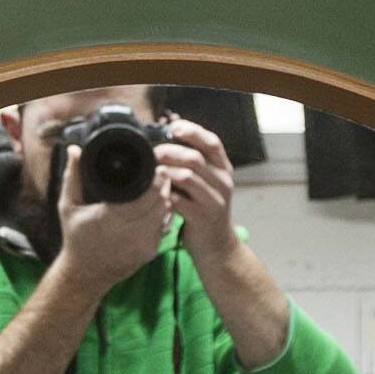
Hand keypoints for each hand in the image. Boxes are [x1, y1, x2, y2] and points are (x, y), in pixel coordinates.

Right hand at [53, 131, 172, 292]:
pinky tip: (159, 205)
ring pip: (166, 213)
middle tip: (162, 171)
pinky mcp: (150, 252)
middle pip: (162, 200)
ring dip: (166, 198)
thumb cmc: (76, 239)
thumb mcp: (68, 206)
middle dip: (164, 184)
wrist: (85, 275)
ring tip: (162, 185)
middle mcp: (132, 231)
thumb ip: (72, 177)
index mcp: (113, 216)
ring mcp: (143, 243)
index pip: (148, 193)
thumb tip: (74, 149)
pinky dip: (163, 214)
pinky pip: (164, 227)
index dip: (157, 177)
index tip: (157, 165)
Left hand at [156, 116, 238, 258]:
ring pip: (187, 177)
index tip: (172, 127)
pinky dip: (164, 195)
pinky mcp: (203, 218)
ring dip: (165, 172)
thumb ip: (193, 165)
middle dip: (170, 152)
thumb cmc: (205, 211)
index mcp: (224, 169)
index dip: (192, 131)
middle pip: (195, 158)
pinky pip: (179, 201)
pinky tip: (155, 194)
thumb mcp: (206, 184)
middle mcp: (223, 182)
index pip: (212, 142)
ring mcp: (215, 200)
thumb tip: (165, 141)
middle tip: (151, 153)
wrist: (217, 247)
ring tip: (150, 172)